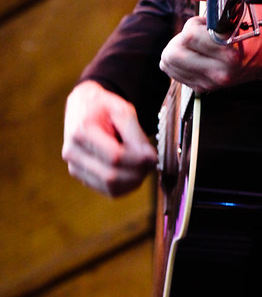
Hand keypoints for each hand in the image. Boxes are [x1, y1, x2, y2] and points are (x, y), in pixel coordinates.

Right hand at [62, 80, 157, 196]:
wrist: (82, 107)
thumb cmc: (103, 107)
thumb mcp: (121, 109)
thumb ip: (134, 132)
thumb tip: (149, 158)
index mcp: (81, 131)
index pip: (114, 156)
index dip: (137, 160)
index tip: (154, 156)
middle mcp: (73, 153)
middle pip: (111, 176)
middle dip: (137, 172)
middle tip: (152, 162)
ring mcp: (74, 167)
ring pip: (110, 187)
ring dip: (133, 181)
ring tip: (145, 167)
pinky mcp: (81, 176)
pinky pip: (107, 190)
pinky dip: (126, 186)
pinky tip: (135, 173)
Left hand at [159, 0, 261, 92]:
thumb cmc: (256, 24)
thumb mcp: (242, 1)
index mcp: (230, 48)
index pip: (189, 35)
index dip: (194, 24)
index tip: (206, 22)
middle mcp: (222, 69)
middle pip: (173, 53)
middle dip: (181, 37)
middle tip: (197, 33)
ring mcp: (213, 82)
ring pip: (170, 64)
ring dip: (178, 49)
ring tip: (196, 43)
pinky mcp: (206, 88)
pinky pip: (175, 74)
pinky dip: (178, 62)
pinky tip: (195, 54)